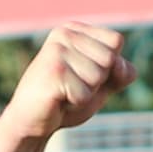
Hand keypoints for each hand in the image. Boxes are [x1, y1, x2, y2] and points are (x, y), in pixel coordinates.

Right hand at [6, 22, 130, 140]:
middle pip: (110, 59)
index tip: (82, 75)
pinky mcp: (53, 71)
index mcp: (75, 29)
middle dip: (97, 82)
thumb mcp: (101, 84)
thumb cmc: (67, 100)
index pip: (116, 42)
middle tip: (71, 86)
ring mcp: (57, 50)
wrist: (31, 122)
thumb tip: (119, 64)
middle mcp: (64, 33)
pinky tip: (57, 100)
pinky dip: (76, 105)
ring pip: (99, 77)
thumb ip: (121, 72)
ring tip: (64, 93)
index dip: (108, 67)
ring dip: (86, 94)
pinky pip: (85, 94)